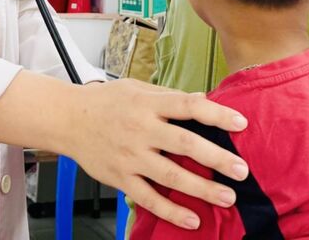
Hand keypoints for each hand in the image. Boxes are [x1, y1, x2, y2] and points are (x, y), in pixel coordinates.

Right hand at [63, 79, 248, 229]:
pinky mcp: (120, 178)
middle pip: (184, 144)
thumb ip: (169, 97)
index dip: (216, 114)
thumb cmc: (105, 101)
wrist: (67, 118)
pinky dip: (170, 211)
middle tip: (242, 171)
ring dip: (201, 189)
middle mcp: (141, 130)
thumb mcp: (137, 88)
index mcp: (148, 104)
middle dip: (216, 158)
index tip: (241, 123)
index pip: (188, 107)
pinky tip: (192, 220)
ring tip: (226, 197)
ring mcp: (130, 156)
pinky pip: (148, 198)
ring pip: (170, 176)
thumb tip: (202, 99)